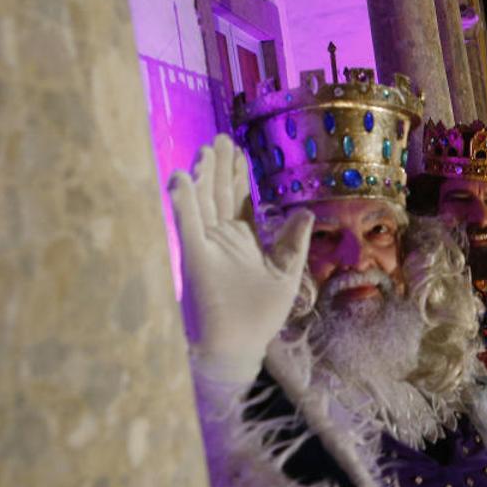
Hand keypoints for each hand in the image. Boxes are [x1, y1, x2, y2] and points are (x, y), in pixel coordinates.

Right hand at [169, 134, 313, 383]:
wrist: (240, 346)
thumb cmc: (261, 315)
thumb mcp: (287, 273)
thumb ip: (294, 242)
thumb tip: (306, 211)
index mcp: (245, 241)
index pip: (239, 201)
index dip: (237, 176)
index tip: (238, 150)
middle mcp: (222, 240)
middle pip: (219, 195)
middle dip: (219, 168)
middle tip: (219, 140)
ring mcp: (207, 247)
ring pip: (203, 204)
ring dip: (202, 176)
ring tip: (205, 150)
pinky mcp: (195, 258)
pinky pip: (187, 226)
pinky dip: (183, 202)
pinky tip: (180, 179)